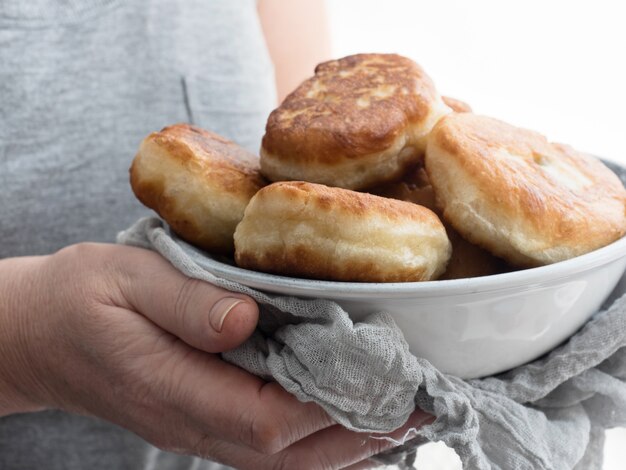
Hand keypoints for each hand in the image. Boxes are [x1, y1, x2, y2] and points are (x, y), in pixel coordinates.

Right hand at [0, 243, 430, 468]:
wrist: (45, 332)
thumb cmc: (84, 299)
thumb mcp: (127, 281)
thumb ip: (185, 303)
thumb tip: (245, 320)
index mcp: (177, 390)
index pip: (271, 421)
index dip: (337, 410)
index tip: (394, 386)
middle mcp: (197, 423)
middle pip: (293, 452)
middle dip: (363, 432)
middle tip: (424, 406)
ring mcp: (203, 428)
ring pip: (290, 458)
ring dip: (350, 441)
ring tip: (407, 416)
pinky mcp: (208, 418)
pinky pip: (275, 445)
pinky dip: (322, 438)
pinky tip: (352, 419)